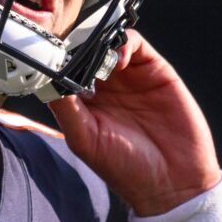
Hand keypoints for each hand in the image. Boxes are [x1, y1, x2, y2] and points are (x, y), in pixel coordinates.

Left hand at [47, 29, 220, 216]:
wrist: (174, 181)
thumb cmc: (126, 169)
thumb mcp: (85, 140)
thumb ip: (65, 109)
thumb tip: (47, 79)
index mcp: (83, 103)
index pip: (64, 70)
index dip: (56, 59)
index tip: (48, 52)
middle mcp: (105, 87)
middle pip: (85, 52)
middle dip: (76, 44)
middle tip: (70, 41)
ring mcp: (129, 77)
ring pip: (108, 43)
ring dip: (99, 41)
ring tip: (96, 52)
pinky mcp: (155, 70)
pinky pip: (135, 44)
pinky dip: (123, 42)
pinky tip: (118, 57)